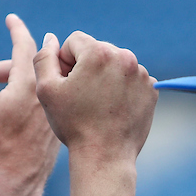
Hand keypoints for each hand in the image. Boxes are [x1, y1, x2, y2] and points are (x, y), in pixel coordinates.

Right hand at [0, 14, 60, 195]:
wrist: (19, 180)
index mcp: (28, 84)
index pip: (26, 46)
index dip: (17, 30)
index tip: (12, 19)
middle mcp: (46, 95)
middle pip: (29, 68)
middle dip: (7, 66)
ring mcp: (53, 112)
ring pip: (37, 87)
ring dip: (17, 84)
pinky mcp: (57, 128)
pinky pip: (46, 103)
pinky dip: (31, 99)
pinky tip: (18, 114)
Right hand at [33, 31, 156, 161]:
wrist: (105, 156)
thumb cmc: (73, 124)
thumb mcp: (46, 90)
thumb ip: (44, 58)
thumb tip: (51, 38)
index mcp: (98, 52)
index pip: (75, 41)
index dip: (65, 61)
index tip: (66, 83)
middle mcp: (124, 57)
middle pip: (97, 50)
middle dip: (86, 66)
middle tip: (80, 96)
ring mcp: (142, 74)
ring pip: (116, 64)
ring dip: (105, 76)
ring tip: (97, 103)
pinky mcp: (152, 89)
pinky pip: (132, 79)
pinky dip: (122, 89)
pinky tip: (113, 108)